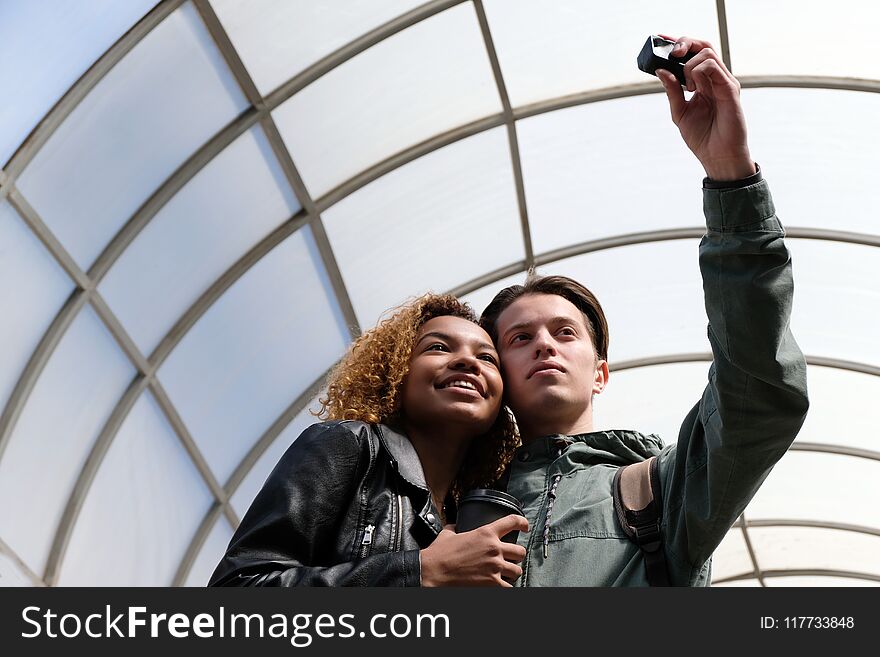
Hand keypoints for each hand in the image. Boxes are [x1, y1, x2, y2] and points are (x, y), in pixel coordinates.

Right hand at [419, 514, 528, 586]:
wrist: (433, 572)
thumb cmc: (439, 554)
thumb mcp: (448, 533)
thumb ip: (455, 527)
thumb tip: (454, 526)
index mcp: (485, 533)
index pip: (512, 522)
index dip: (522, 522)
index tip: (525, 526)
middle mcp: (494, 549)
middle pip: (520, 551)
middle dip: (517, 556)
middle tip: (511, 559)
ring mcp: (495, 567)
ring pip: (517, 571)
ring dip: (512, 573)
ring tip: (505, 574)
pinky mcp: (492, 584)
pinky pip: (509, 587)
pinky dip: (506, 587)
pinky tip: (500, 585)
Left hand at [656, 35, 755, 180]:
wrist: (717, 155)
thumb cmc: (702, 137)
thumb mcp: (679, 112)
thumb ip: (672, 91)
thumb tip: (661, 71)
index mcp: (704, 83)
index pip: (694, 54)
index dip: (680, 44)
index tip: (661, 39)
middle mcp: (715, 79)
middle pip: (703, 46)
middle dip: (685, 43)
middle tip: (672, 53)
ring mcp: (724, 82)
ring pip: (707, 54)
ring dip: (690, 65)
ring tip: (687, 87)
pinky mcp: (730, 89)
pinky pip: (713, 68)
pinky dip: (698, 72)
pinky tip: (693, 88)